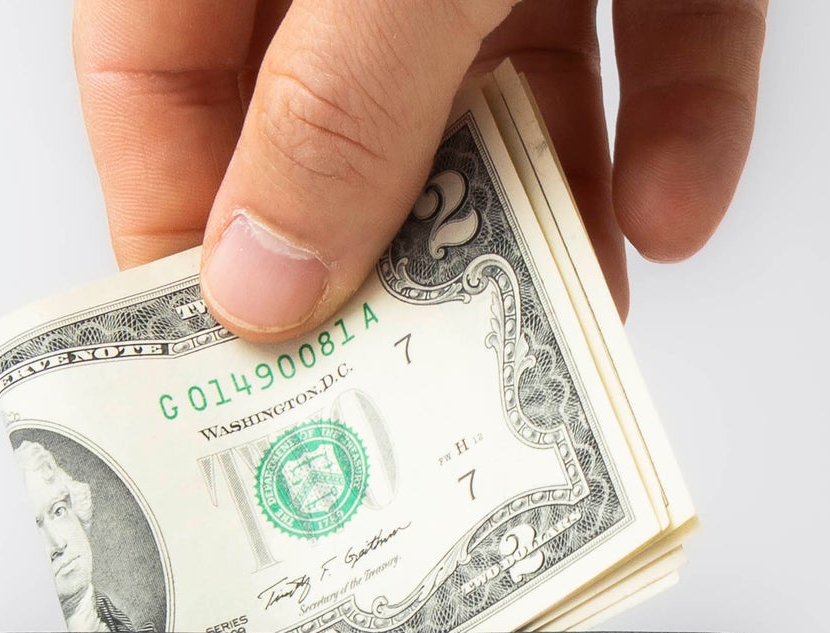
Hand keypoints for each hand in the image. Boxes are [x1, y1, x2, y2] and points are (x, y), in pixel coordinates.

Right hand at [72, 0, 769, 337]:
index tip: (241, 382)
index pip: (155, 82)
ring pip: (502, 84)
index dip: (189, 237)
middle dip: (393, 257)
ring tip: (571, 338)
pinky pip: (650, 18)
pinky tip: (674, 205)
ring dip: (548, 216)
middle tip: (417, 398)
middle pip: (339, 105)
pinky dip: (672, 113)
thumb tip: (255, 276)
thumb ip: (333, 99)